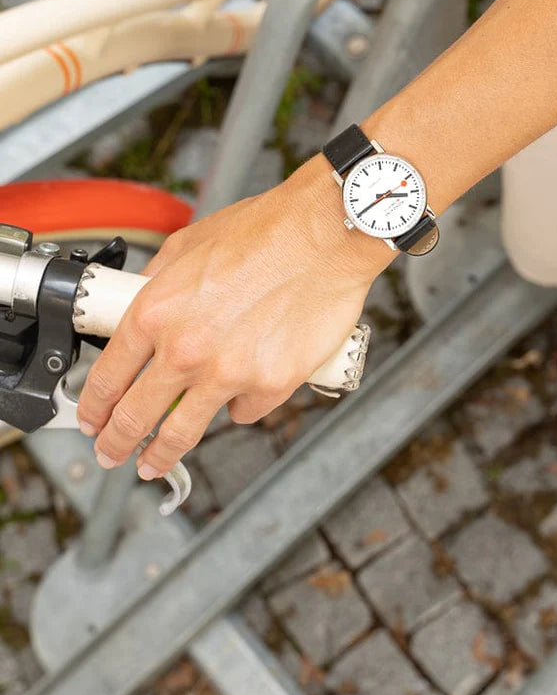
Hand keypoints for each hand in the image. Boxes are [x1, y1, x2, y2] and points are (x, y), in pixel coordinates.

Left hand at [76, 156, 388, 479]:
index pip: (108, 376)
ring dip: (162, 454)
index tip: (92, 418)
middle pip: (135, 416)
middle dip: (115, 442)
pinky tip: (245, 386)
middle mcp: (185, 349)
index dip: (94, 406)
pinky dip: (241, 403)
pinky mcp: (270, 386)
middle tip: (111, 452)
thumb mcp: (189, 243)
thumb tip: (145, 298)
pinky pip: (244, 411)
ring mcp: (228, 374)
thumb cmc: (266, 231)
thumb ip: (160, 280)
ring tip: (153, 463)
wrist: (326, 235)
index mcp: (156, 312)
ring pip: (182, 433)